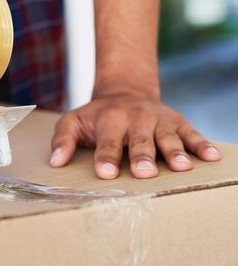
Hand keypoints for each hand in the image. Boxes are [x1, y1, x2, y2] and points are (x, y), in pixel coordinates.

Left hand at [49, 91, 221, 178]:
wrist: (125, 92)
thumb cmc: (96, 116)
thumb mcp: (73, 121)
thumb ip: (62, 140)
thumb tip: (55, 162)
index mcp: (109, 119)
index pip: (107, 141)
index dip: (106, 157)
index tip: (106, 173)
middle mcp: (135, 118)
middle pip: (139, 140)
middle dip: (142, 156)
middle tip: (145, 173)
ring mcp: (158, 120)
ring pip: (167, 137)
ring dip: (175, 152)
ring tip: (181, 167)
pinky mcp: (177, 122)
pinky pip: (191, 133)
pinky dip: (201, 144)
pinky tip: (211, 157)